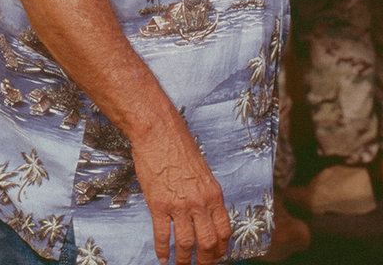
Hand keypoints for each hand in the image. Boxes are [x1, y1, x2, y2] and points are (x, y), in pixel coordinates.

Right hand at [127, 106, 230, 263]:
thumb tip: (205, 213)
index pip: (224, 231)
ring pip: (186, 243)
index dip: (221, 249)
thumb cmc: (178, 146)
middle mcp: (200, 202)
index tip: (216, 255)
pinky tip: (162, 257)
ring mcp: (179, 205)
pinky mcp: (159, 204)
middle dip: (205, 260)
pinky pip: (163, 234)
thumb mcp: (202, 171)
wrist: (158, 131)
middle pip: (208, 242)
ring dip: (184, 260)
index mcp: (213, 194)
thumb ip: (205, 194)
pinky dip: (163, 250)